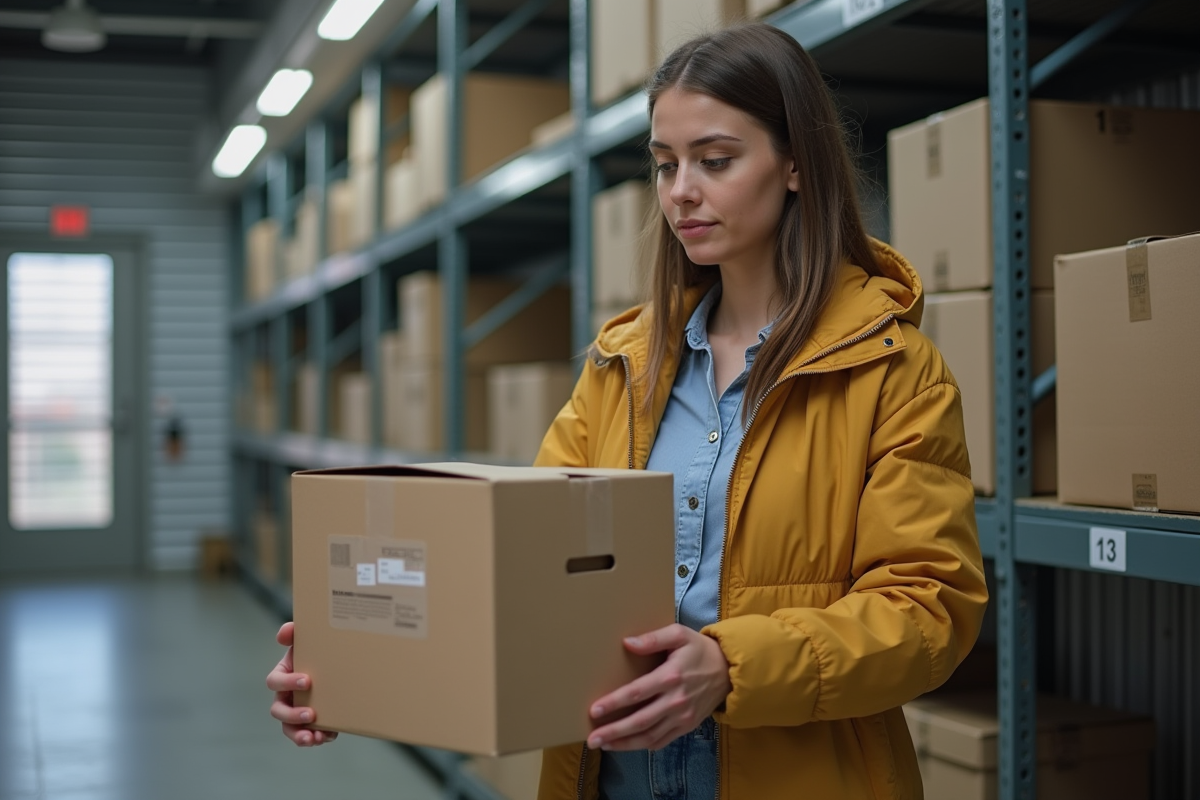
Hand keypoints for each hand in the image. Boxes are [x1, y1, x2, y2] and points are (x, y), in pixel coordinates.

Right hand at [266, 621, 338, 746]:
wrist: (334, 663)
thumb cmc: (316, 651)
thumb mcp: (305, 640)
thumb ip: (292, 632)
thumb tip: (285, 632)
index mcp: (281, 676)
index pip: (274, 681)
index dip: (288, 682)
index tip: (308, 681)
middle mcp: (284, 696)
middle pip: (278, 711)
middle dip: (292, 715)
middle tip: (311, 714)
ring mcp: (295, 711)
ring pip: (290, 728)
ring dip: (299, 735)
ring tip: (314, 738)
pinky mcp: (310, 722)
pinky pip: (308, 734)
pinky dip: (317, 738)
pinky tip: (327, 737)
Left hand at [586, 624, 731, 751]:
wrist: (730, 670)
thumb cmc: (699, 649)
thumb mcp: (678, 634)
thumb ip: (652, 639)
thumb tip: (627, 643)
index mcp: (670, 676)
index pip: (636, 693)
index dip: (614, 703)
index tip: (594, 710)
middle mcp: (675, 700)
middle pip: (640, 721)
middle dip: (614, 731)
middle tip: (592, 738)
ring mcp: (682, 716)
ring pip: (650, 736)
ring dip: (625, 743)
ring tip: (604, 745)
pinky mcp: (687, 726)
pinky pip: (663, 741)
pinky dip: (644, 745)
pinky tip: (627, 745)